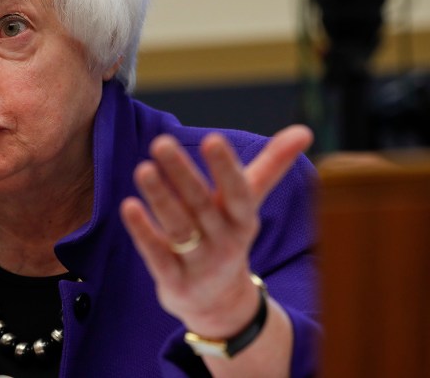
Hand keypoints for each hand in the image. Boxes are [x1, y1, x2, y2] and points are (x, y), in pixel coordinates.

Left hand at [120, 125, 312, 335]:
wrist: (220, 304)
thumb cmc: (229, 235)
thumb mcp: (249, 203)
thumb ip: (272, 165)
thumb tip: (305, 130)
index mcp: (243, 219)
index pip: (238, 192)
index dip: (226, 168)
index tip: (213, 139)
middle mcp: (224, 242)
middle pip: (201, 205)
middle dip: (182, 174)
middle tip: (161, 143)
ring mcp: (199, 264)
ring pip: (178, 228)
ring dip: (160, 198)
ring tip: (143, 169)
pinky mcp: (174, 282)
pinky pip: (157, 255)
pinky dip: (143, 232)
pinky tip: (128, 206)